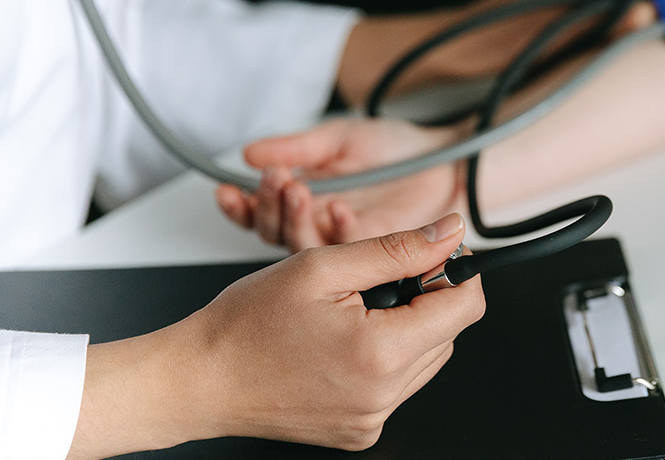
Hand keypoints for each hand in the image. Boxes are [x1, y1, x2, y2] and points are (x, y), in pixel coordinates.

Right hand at [67, 214, 484, 457]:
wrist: (199, 379)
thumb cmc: (245, 324)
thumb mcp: (323, 266)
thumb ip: (397, 248)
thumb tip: (450, 233)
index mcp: (380, 354)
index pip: (465, 308)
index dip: (456, 272)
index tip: (433, 254)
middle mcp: (383, 396)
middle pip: (447, 333)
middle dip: (424, 298)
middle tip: (372, 281)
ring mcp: (372, 419)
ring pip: (425, 358)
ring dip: (404, 328)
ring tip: (351, 312)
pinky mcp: (359, 431)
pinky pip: (397, 385)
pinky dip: (383, 358)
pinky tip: (342, 343)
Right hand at [216, 118, 465, 251]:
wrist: (448, 159)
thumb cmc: (399, 149)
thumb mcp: (341, 138)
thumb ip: (298, 147)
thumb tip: (249, 154)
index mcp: (308, 203)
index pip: (263, 214)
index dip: (243, 205)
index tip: (228, 189)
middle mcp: (323, 230)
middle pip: (278, 235)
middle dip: (269, 207)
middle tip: (277, 180)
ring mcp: (348, 248)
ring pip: (307, 248)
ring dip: (297, 219)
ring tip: (299, 190)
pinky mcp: (376, 257)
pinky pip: (350, 252)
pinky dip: (340, 229)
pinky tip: (338, 207)